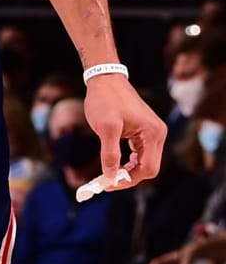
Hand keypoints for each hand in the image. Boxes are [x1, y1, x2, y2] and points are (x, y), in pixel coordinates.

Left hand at [83, 73, 164, 190]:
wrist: (105, 79)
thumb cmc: (105, 100)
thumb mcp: (106, 128)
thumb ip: (110, 154)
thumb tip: (111, 177)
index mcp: (153, 134)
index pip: (148, 168)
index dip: (129, 180)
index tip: (109, 184)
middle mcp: (158, 134)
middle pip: (149, 167)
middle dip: (129, 177)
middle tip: (107, 182)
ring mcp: (152, 132)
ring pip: (145, 161)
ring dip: (128, 170)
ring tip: (109, 173)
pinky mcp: (144, 131)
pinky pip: (140, 152)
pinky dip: (128, 161)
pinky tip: (115, 163)